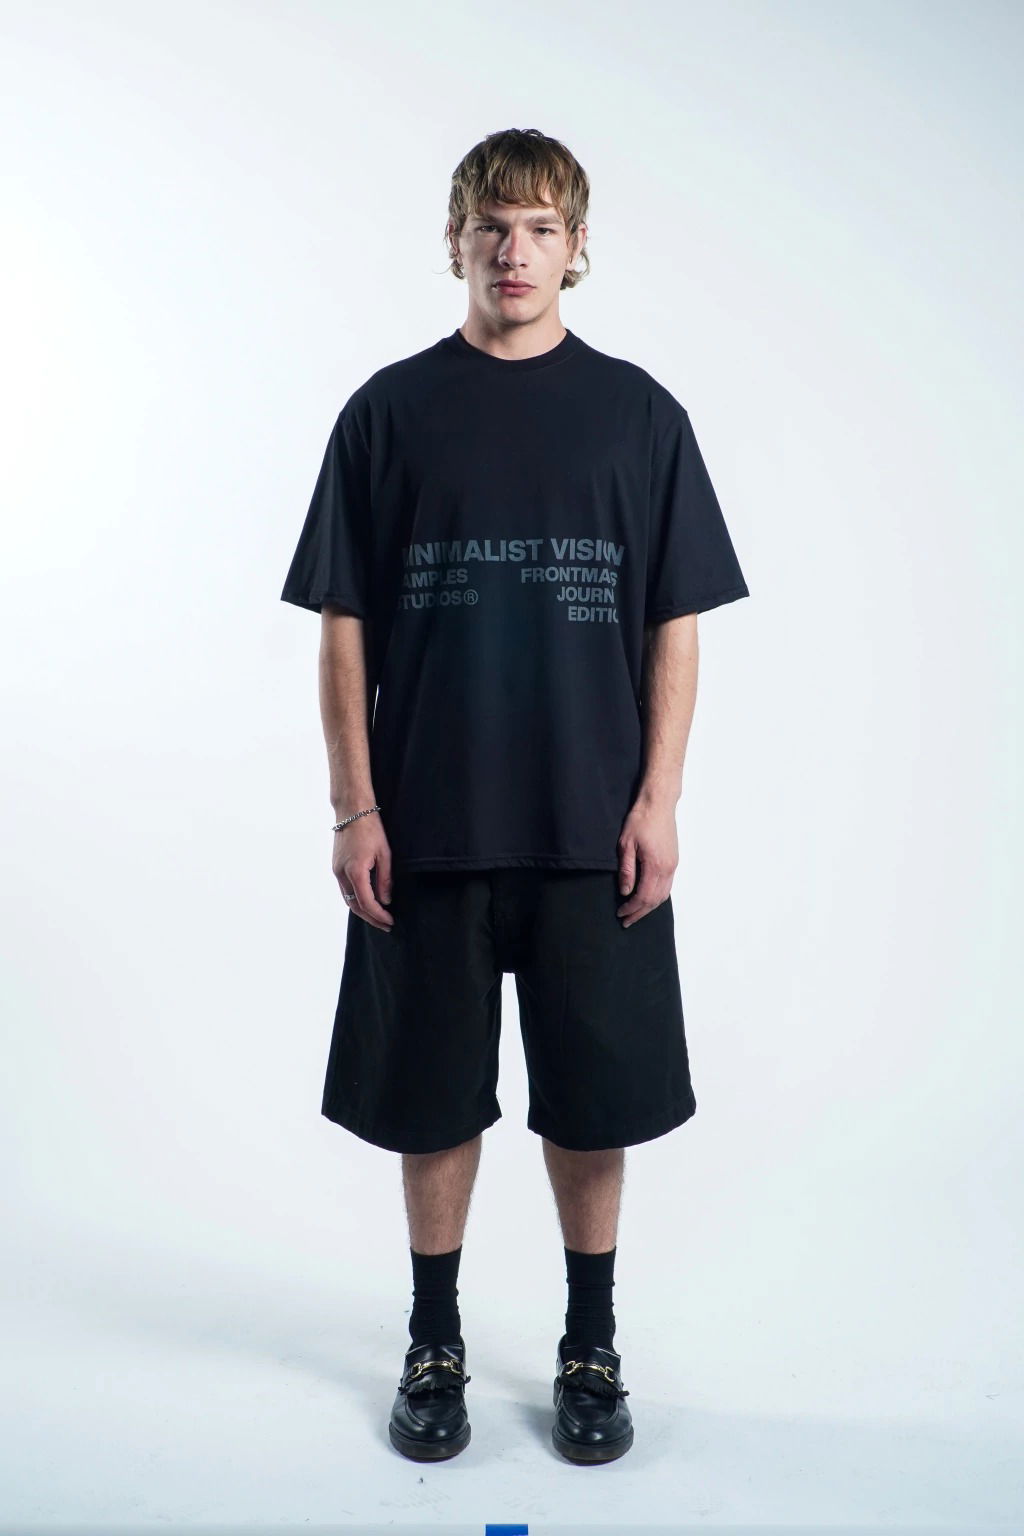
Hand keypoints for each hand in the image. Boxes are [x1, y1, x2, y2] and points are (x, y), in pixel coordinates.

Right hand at [333, 818, 393, 931]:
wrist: (352, 810)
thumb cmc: (371, 828)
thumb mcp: (385, 854)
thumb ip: (385, 880)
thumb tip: (386, 901)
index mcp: (355, 871)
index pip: (366, 903)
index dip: (379, 915)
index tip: (390, 921)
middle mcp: (341, 873)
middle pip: (354, 906)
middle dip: (370, 918)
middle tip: (386, 925)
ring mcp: (336, 870)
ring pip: (347, 899)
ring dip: (362, 911)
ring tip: (378, 917)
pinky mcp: (335, 866)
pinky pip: (344, 890)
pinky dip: (355, 899)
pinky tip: (366, 902)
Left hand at [616, 797, 677, 926]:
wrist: (658, 805)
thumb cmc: (641, 820)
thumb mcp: (625, 845)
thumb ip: (626, 870)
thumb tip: (625, 891)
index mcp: (655, 866)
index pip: (643, 896)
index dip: (631, 908)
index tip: (620, 913)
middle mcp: (667, 868)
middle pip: (654, 900)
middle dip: (640, 913)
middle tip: (626, 921)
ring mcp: (673, 865)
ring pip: (663, 895)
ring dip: (649, 907)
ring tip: (636, 913)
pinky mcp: (674, 861)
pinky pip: (667, 886)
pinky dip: (657, 897)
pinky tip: (648, 899)